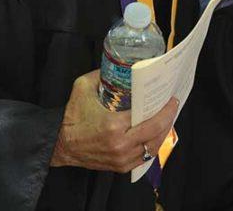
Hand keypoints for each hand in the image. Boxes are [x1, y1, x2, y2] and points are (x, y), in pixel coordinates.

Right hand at [50, 69, 178, 172]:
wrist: (60, 144)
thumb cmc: (72, 117)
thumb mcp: (82, 88)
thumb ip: (100, 75)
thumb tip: (117, 65)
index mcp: (113, 126)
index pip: (147, 117)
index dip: (163, 108)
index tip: (170, 98)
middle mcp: (121, 145)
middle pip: (155, 133)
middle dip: (168, 118)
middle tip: (173, 105)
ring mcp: (121, 159)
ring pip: (152, 148)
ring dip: (163, 133)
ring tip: (168, 118)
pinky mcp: (120, 167)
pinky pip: (144, 158)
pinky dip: (153, 146)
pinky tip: (156, 134)